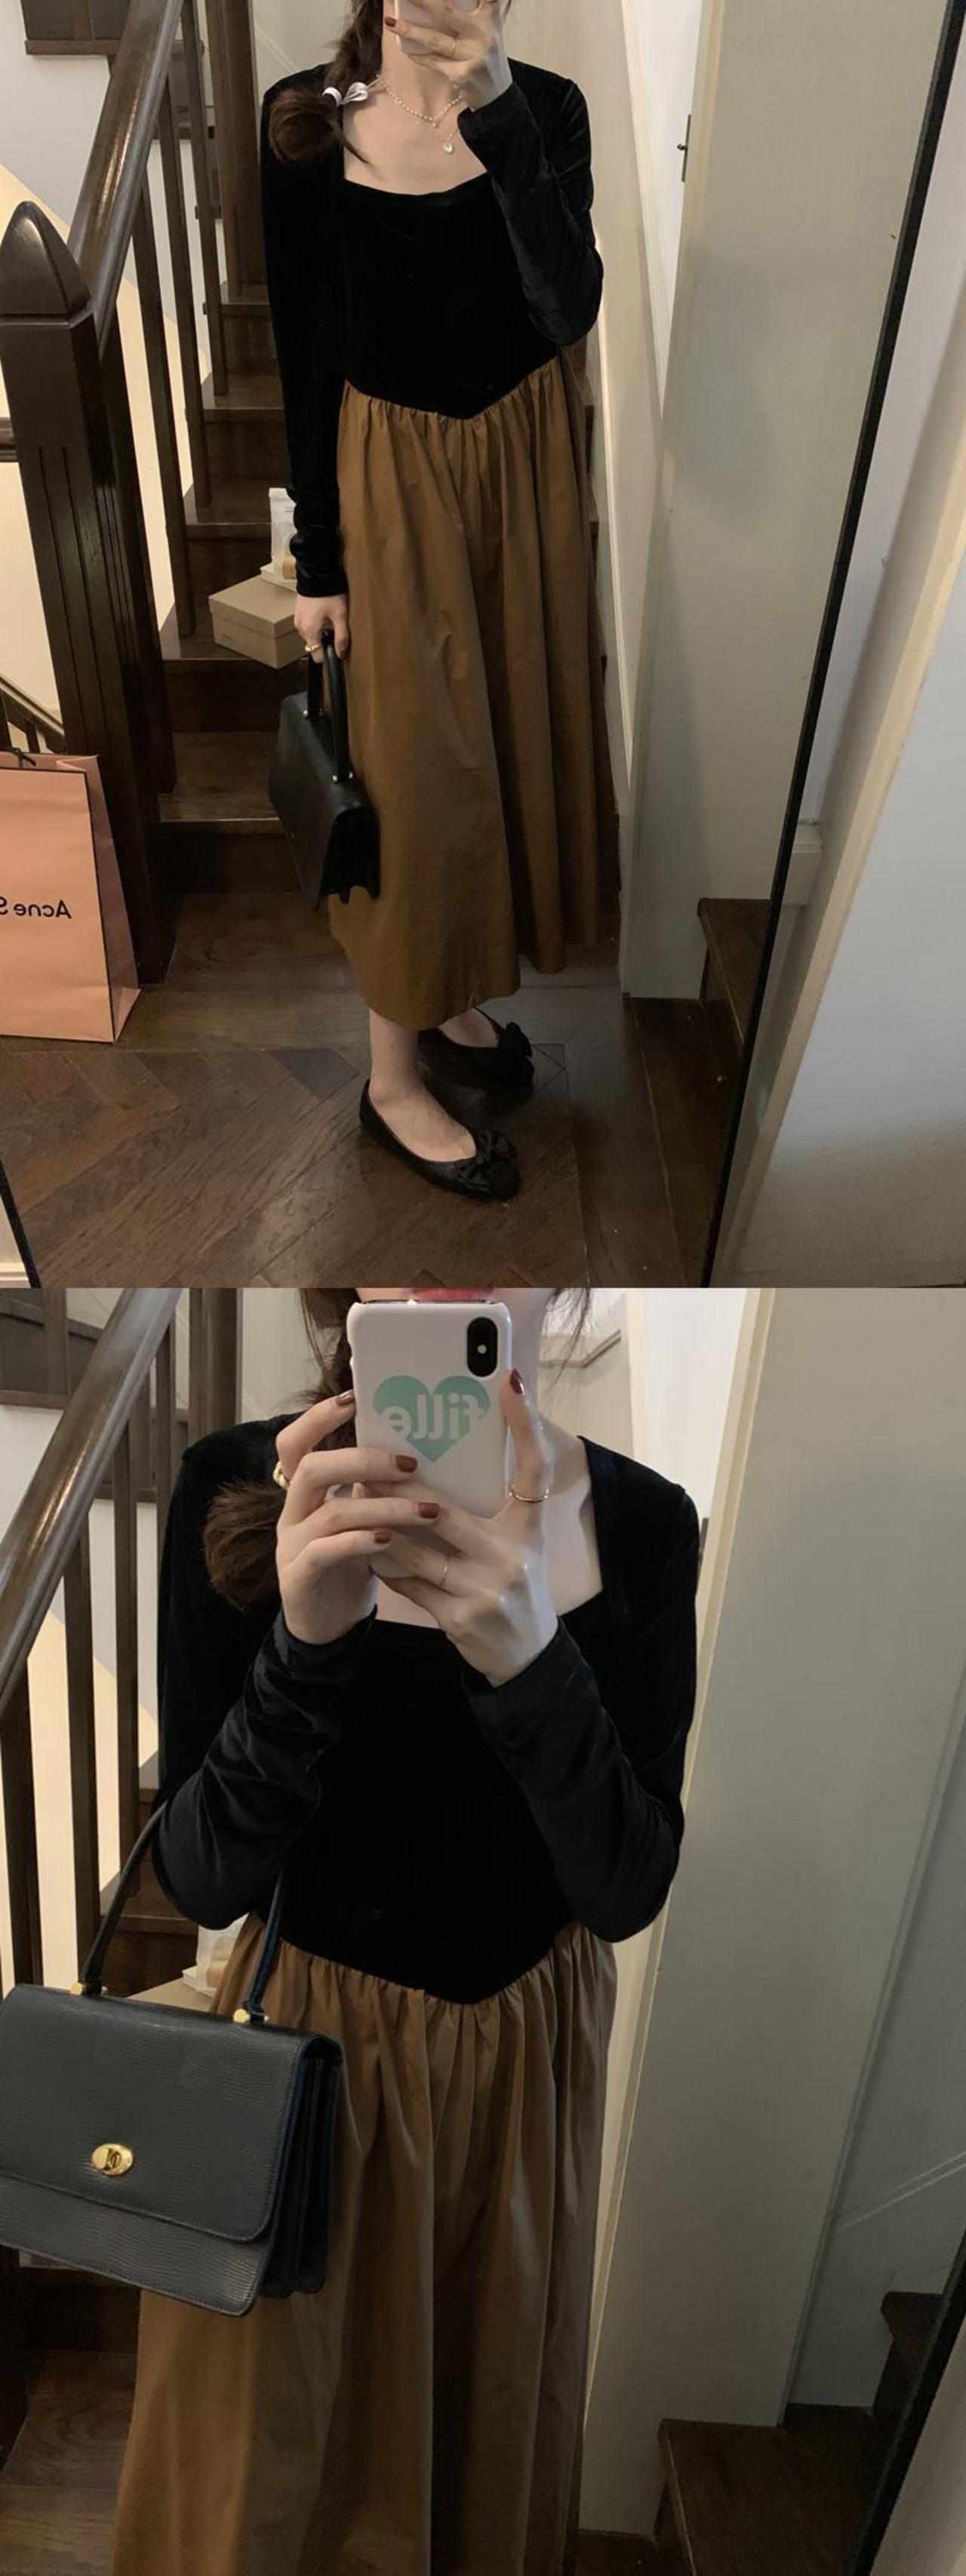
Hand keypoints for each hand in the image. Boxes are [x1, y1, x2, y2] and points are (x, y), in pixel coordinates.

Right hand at [274, 1394, 438, 1644]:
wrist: (327, 1626)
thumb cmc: (351, 1564)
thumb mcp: (361, 1519)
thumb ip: (373, 1489)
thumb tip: (418, 1451)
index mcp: (305, 1493)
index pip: (296, 1443)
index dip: (318, 1418)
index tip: (353, 1398)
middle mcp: (292, 1513)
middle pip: (313, 1468)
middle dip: (363, 1460)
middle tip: (410, 1464)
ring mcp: (291, 1546)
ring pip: (330, 1512)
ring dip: (382, 1507)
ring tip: (426, 1511)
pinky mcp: (299, 1578)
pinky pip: (325, 1552)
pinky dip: (360, 1542)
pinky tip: (390, 1541)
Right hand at [293, 594, 349, 660]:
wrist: (316, 572)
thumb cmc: (328, 593)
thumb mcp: (340, 616)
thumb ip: (341, 638)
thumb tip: (341, 654)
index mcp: (310, 632)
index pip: (316, 657)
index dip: (328, 655)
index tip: (337, 649)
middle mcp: (301, 628)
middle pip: (314, 645)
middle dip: (325, 641)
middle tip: (336, 628)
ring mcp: (298, 619)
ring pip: (311, 634)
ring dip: (320, 631)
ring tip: (330, 617)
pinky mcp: (298, 611)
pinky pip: (307, 623)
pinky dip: (315, 622)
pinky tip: (323, 611)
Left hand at [373, 1370, 558, 1683]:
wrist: (527, 1659)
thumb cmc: (518, 1588)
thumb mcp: (521, 1543)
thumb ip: (494, 1506)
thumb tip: (456, 1457)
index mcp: (527, 1530)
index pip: (533, 1468)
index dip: (524, 1424)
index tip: (507, 1382)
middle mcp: (509, 1556)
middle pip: (440, 1510)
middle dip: (397, 1488)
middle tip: (364, 1463)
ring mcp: (483, 1590)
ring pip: (413, 1547)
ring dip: (379, 1524)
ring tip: (352, 1502)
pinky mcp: (458, 1618)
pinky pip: (407, 1583)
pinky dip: (384, 1562)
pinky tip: (364, 1545)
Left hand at [385, 0, 511, 112]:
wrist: (497, 97)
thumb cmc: (486, 58)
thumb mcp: (488, 31)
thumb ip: (472, 13)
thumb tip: (432, 6)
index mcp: (490, 18)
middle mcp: (484, 35)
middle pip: (448, 11)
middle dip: (422, 1)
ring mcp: (473, 56)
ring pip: (435, 39)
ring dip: (410, 30)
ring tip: (391, 22)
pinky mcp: (461, 75)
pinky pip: (433, 61)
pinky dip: (418, 55)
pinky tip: (405, 48)